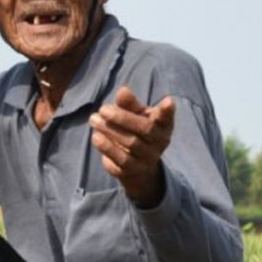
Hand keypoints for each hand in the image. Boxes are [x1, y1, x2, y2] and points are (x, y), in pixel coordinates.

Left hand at [89, 85, 174, 207]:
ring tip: (94, 120)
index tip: (167, 101)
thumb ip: (129, 104)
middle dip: (122, 117)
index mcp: (163, 126)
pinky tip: (96, 137)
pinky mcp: (133, 171)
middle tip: (102, 109)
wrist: (138, 166)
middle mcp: (159, 143)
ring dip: (110, 131)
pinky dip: (107, 148)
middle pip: (144, 129)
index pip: (167, 117)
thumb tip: (123, 91)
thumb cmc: (137, 131)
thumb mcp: (136, 116)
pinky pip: (121, 160)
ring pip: (131, 144)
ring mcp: (148, 158)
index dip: (167, 110)